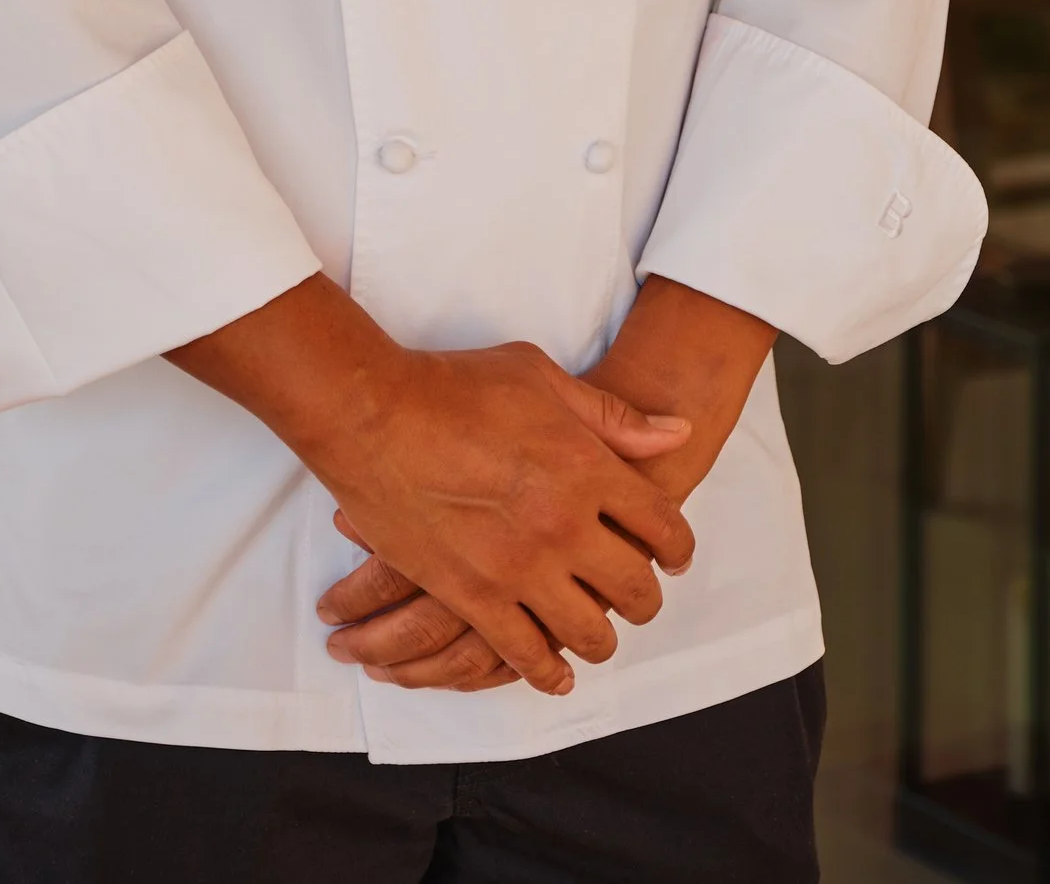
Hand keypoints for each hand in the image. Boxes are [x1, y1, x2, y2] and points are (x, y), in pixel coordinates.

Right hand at [315, 280, 777, 692]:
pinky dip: (547, 672)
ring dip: (601, 638)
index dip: (677, 548)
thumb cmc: (454, 385)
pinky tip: (554, 672)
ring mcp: (519, 566)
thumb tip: (676, 432)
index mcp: (586, 466)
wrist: (372, 413)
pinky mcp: (473, 596)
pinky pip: (526, 655)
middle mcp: (563, 524)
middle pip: (635, 588)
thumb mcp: (540, 378)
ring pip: (588, 632)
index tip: (673, 558)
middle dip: (645, 598)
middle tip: (637, 598)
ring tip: (596, 632)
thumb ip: (611, 415)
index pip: (662, 525)